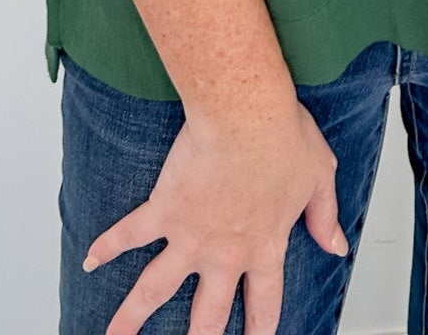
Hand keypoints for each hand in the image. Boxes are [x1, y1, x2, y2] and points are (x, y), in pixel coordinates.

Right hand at [84, 95, 349, 334]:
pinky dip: (106, 247)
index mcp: (264, 246)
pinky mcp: (163, 209)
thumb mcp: (319, 178)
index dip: (259, 328)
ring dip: (133, 316)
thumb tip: (338, 247)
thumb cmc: (283, 135)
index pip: (264, 302)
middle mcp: (224, 252)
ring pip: (156, 289)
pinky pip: (129, 234)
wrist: (245, 114)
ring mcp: (189, 236)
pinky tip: (90, 261)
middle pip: (207, 313)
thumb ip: (326, 218)